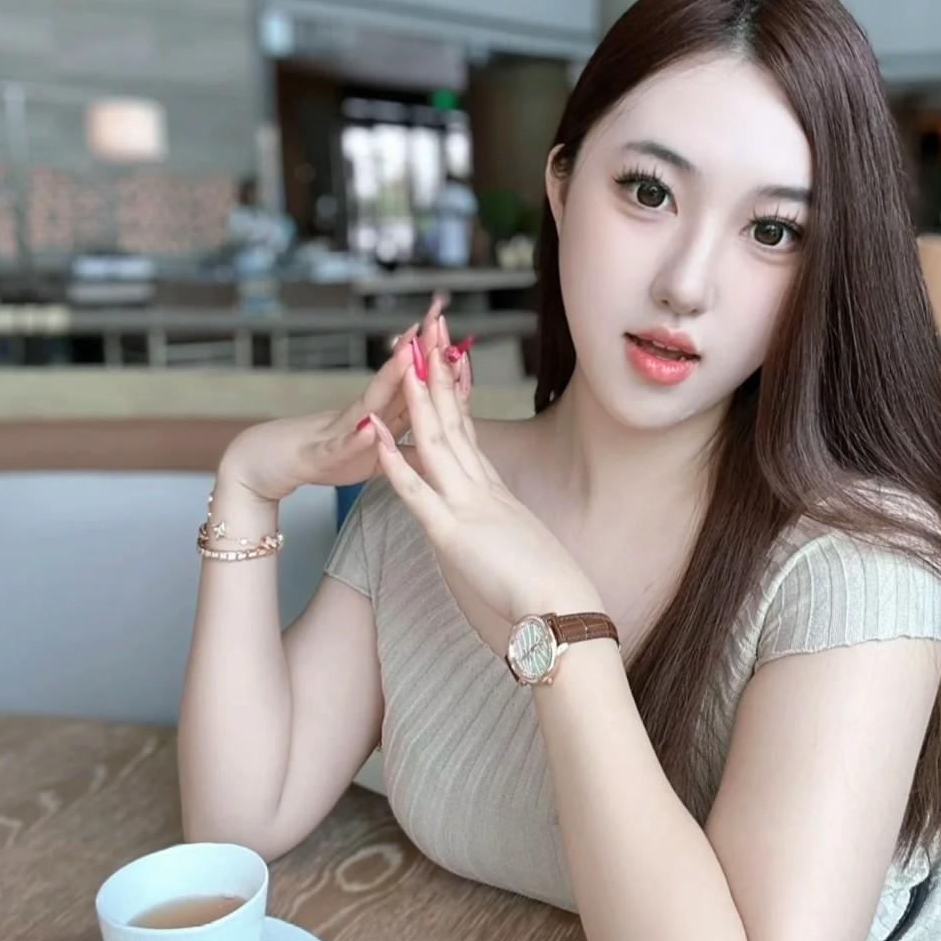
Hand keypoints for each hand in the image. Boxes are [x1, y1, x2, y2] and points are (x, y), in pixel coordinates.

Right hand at [218, 290, 455, 503]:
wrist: (272, 462)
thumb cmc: (328, 454)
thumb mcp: (378, 449)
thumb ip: (406, 436)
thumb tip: (442, 428)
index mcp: (382, 415)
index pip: (415, 382)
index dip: (436, 360)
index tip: (457, 331)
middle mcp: (364, 414)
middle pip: (396, 377)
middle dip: (417, 348)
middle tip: (435, 318)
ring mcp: (343, 430)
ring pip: (370, 401)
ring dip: (389, 377)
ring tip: (406, 353)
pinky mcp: (324, 454)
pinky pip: (341, 446)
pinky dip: (354, 438)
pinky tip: (366, 428)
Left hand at [364, 333, 600, 662]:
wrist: (565, 609)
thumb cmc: (550, 590)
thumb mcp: (523, 549)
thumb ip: (507, 534)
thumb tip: (502, 536)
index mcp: (496, 493)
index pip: (468, 433)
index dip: (453, 395)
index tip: (444, 359)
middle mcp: (482, 490)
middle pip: (454, 421)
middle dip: (437, 374)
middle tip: (427, 331)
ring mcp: (467, 507)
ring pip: (437, 441)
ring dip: (416, 398)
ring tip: (402, 356)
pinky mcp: (453, 534)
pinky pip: (416, 491)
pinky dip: (393, 459)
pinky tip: (375, 432)